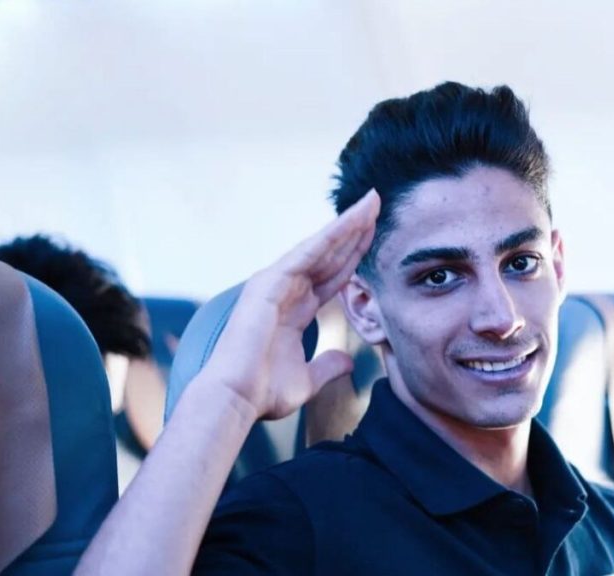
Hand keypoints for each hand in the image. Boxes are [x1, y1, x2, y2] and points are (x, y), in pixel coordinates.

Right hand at [201, 191, 379, 418]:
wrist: (237, 399)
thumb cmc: (263, 392)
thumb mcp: (308, 379)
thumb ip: (328, 366)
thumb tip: (348, 362)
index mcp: (295, 309)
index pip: (334, 275)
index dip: (355, 254)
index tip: (375, 235)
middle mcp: (285, 290)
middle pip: (330, 254)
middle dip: (355, 229)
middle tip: (377, 203)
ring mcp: (276, 284)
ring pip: (320, 247)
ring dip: (347, 224)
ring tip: (371, 202)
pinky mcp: (269, 283)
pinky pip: (305, 254)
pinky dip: (329, 236)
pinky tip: (350, 221)